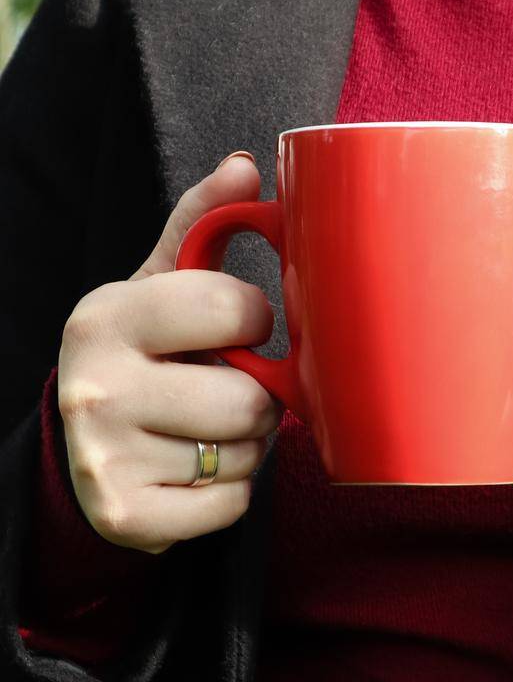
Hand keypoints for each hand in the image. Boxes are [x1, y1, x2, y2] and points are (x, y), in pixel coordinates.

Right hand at [56, 152, 280, 552]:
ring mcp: (104, 455)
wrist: (87, 450)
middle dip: (256, 399)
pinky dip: (228, 495)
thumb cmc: (147, 353)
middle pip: (250, 399)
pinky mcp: (125, 515)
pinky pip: (231, 506)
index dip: (257, 321)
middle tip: (223, 391)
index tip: (235, 327)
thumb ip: (202, 225)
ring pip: (244, 454)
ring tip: (205, 430)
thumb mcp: (163, 284)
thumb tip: (245, 166)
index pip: (238, 309)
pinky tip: (193, 474)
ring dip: (244, 448)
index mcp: (107, 315)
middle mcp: (94, 385)